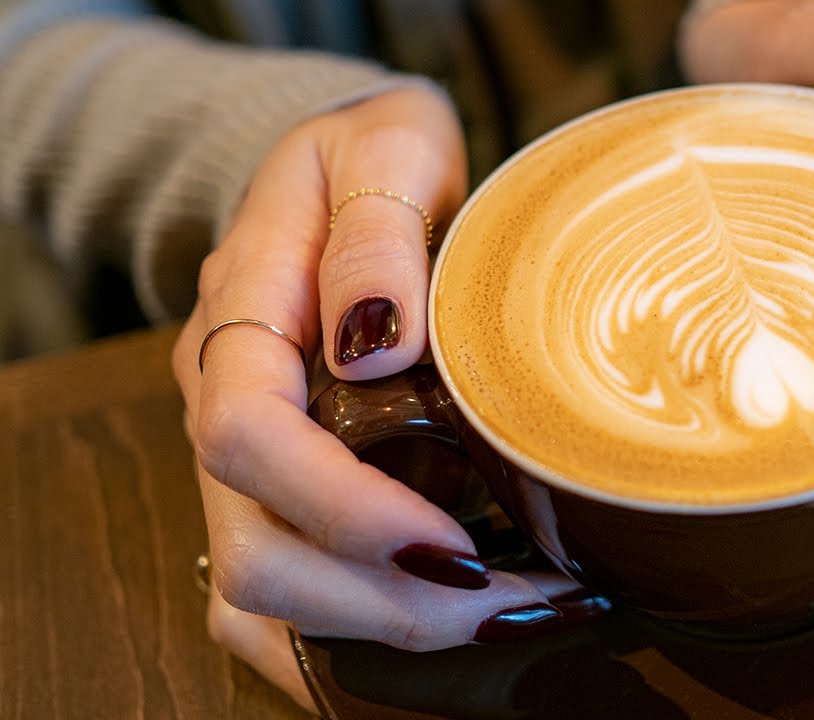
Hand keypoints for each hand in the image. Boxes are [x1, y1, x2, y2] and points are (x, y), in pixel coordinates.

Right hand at [172, 86, 583, 708]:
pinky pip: (288, 599)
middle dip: (384, 601)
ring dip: (384, 630)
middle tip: (517, 601)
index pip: (245, 435)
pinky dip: (363, 635)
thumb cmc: (378, 157)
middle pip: (254, 551)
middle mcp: (225, 402)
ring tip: (510, 616)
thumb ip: (378, 228)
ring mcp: (246, 459)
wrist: (351, 174)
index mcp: (241, 314)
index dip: (343, 507)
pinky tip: (457, 628)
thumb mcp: (386, 148)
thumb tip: (376, 340)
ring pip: (265, 597)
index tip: (452, 540)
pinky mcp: (279, 490)